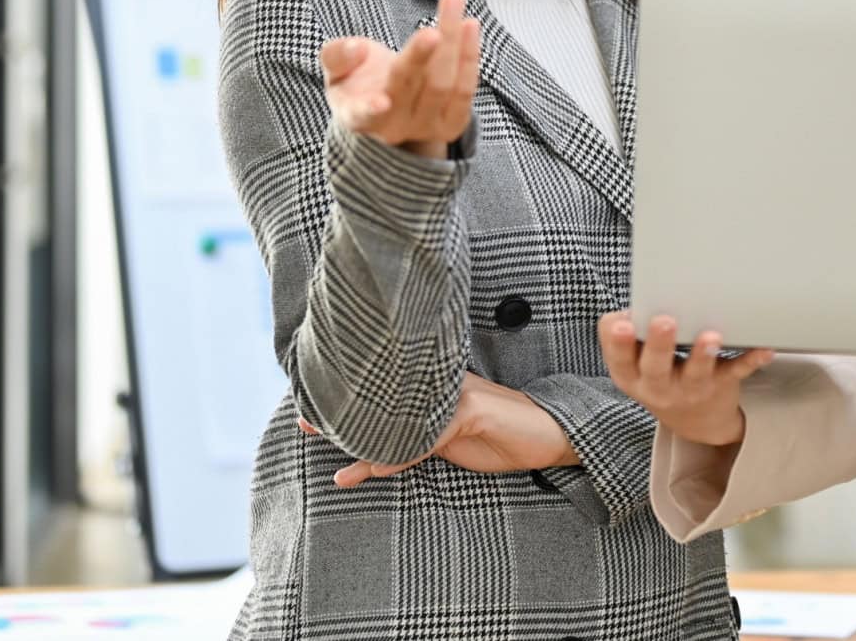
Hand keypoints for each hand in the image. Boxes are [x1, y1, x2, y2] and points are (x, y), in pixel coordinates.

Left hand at [297, 374, 576, 488]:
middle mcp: (441, 386)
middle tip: (301, 417)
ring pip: (396, 416)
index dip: (354, 396)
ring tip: (321, 441)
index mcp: (437, 388)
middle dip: (342, 408)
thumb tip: (385, 450)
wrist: (553, 433)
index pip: (389, 391)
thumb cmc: (505, 434)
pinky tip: (366, 469)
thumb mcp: (456, 438)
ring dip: (358, 434)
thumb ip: (422, 437)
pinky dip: (392, 457)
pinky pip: (421, 439)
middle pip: (384, 396)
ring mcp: (453, 397)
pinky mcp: (467, 414)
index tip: (317, 402)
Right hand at [319, 0, 479, 159]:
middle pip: (410, 87)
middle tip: (432, 29)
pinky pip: (465, 89)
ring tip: (453, 1)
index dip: (370, 108)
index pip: (364, 114)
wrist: (388, 105)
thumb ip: (337, 56)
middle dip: (421, 55)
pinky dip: (469, 56)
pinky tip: (470, 24)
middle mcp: (393, 128)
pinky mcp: (453, 124)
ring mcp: (425, 128)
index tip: (381, 101)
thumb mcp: (336, 69)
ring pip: (443, 85)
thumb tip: (357, 48)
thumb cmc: (358, 82)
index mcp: (358, 116)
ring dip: (452, 42)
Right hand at [598, 312, 775, 447]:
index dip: (617, 342)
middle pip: (655, 368)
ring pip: (696, 374)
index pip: (618, 360)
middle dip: (659, 344)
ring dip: (703, 355)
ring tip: (710, 336)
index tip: (622, 323)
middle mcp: (658, 387)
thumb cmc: (661, 376)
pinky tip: (764, 349)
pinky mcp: (721, 385)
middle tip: (664, 320)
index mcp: (632, 376)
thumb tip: (634, 308)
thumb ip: (630, 338)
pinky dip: (751, 360)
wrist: (697, 421)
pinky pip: (736, 373)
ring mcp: (691, 389)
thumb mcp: (636, 365)